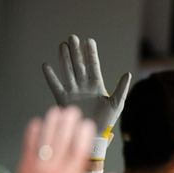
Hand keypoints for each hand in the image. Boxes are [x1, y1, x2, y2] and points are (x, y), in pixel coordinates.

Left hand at [9, 107, 118, 172]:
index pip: (79, 150)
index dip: (84, 134)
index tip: (87, 125)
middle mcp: (54, 170)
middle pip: (63, 140)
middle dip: (68, 123)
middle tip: (73, 112)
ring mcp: (38, 167)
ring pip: (46, 139)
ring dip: (52, 123)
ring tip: (57, 111)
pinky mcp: (25, 167)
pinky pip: (29, 145)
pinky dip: (33, 132)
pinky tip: (38, 123)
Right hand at [43, 35, 131, 160]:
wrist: (94, 134)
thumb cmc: (107, 120)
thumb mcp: (117, 103)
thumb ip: (121, 89)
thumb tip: (127, 74)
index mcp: (97, 85)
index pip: (93, 65)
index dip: (91, 53)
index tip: (89, 41)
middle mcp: (84, 86)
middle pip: (79, 65)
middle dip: (76, 52)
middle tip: (72, 37)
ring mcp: (73, 91)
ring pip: (67, 71)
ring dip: (64, 59)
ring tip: (62, 45)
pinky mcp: (64, 99)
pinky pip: (56, 86)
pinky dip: (51, 77)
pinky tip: (46, 66)